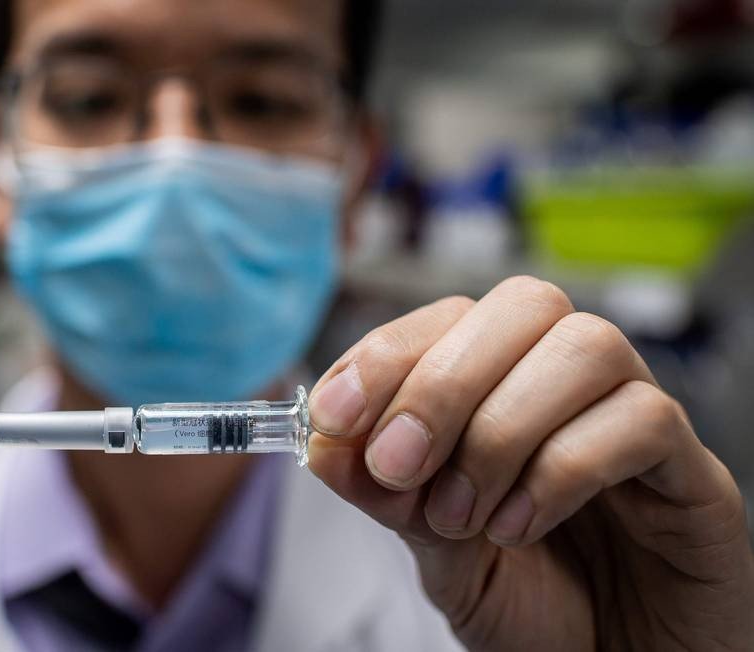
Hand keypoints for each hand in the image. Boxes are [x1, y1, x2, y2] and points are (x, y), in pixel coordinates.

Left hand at [307, 276, 753, 650]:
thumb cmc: (533, 606)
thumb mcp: (435, 552)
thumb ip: (387, 495)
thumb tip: (324, 444)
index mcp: (507, 385)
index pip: (449, 318)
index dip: (386, 354)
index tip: (335, 415)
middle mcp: (574, 385)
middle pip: (523, 306)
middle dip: (441, 382)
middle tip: (398, 465)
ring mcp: (638, 418)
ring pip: (585, 346)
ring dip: (501, 429)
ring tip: (462, 515)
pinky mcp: (694, 472)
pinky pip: (643, 420)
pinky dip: (563, 469)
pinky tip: (520, 527)